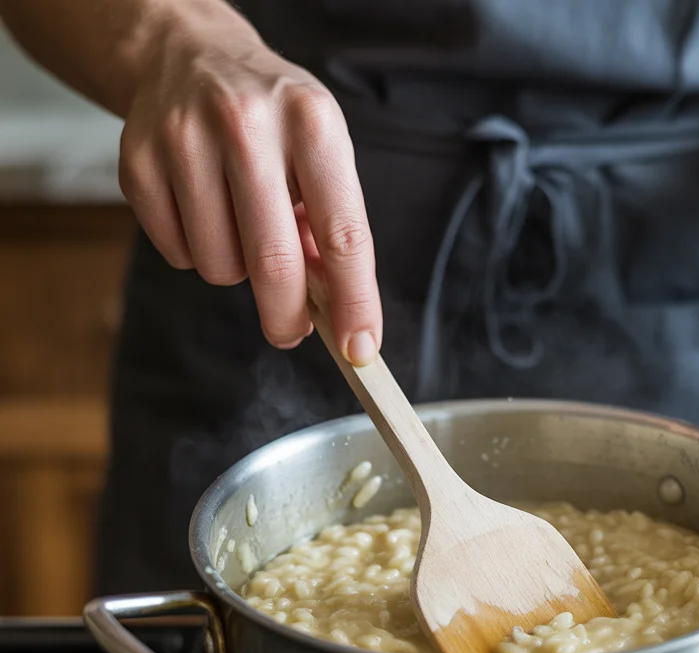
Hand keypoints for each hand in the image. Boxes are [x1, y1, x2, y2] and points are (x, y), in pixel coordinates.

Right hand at [118, 6, 379, 362]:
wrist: (191, 57)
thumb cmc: (274, 122)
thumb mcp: (322, 156)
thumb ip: (332, 231)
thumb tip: (339, 310)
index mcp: (312, 124)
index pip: (344, 235)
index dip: (354, 302)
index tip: (360, 348)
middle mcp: (247, 125)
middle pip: (274, 263)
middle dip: (287, 317)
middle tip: (291, 330)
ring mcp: (184, 140)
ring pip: (221, 267)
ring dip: (238, 272)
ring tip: (242, 228)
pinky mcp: (138, 161)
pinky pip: (178, 255)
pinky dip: (196, 253)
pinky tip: (204, 213)